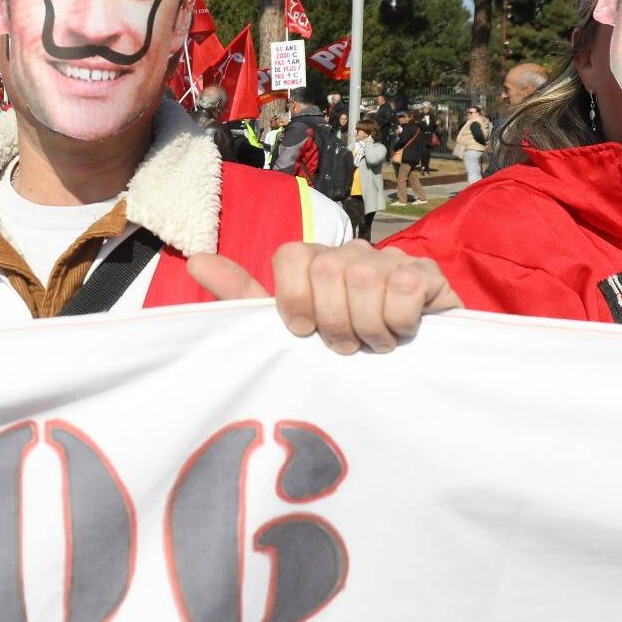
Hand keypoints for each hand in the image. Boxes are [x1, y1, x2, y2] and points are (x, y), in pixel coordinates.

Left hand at [188, 241, 460, 354]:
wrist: (414, 368)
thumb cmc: (347, 347)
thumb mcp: (292, 329)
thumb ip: (245, 296)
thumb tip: (194, 260)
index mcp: (315, 263)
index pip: (290, 255)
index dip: (294, 300)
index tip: (305, 332)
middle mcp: (351, 253)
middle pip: (325, 270)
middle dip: (334, 322)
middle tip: (346, 346)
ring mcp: (391, 259)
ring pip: (365, 279)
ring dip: (369, 329)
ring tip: (376, 344)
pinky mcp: (428, 272)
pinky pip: (406, 287)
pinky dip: (401, 322)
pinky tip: (404, 333)